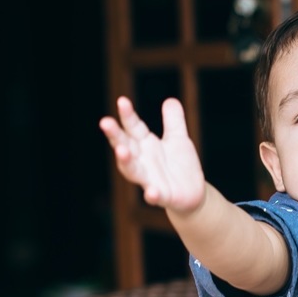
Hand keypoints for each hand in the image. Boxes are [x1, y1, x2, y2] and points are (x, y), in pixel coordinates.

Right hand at [99, 96, 205, 213]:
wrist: (192, 192)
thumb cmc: (180, 164)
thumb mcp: (178, 139)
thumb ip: (173, 121)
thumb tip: (170, 100)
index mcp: (145, 144)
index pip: (133, 127)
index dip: (127, 115)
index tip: (122, 100)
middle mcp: (142, 161)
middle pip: (125, 146)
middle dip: (115, 135)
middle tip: (105, 122)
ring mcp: (149, 179)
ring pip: (132, 171)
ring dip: (126, 161)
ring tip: (122, 150)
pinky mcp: (161, 196)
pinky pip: (154, 196)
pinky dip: (151, 195)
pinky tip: (152, 192)